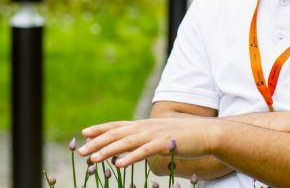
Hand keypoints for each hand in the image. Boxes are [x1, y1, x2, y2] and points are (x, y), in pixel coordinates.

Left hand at [78, 117, 214, 167]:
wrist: (208, 133)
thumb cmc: (185, 136)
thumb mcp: (161, 136)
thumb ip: (144, 140)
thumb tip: (127, 151)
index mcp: (145, 125)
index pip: (118, 125)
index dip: (101, 129)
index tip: (84, 133)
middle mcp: (147, 127)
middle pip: (118, 134)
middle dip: (98, 142)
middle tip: (81, 151)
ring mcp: (155, 134)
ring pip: (127, 142)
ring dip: (109, 150)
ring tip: (94, 159)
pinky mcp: (165, 143)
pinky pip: (144, 151)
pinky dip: (131, 157)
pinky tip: (119, 164)